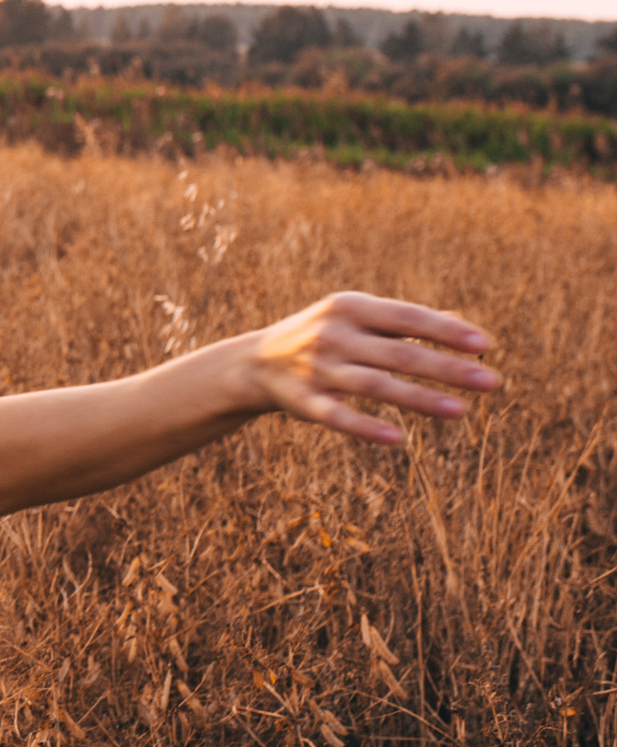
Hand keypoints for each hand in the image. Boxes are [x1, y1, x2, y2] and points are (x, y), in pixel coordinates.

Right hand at [245, 292, 499, 445]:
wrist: (256, 362)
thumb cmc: (324, 335)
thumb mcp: (357, 317)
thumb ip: (404, 322)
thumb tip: (464, 327)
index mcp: (349, 307)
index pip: (406, 317)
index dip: (445, 331)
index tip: (484, 344)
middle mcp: (333, 335)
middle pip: (399, 353)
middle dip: (447, 368)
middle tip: (491, 382)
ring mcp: (318, 369)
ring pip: (376, 385)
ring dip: (420, 398)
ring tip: (462, 412)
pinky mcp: (304, 402)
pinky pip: (338, 417)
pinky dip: (366, 427)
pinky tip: (398, 439)